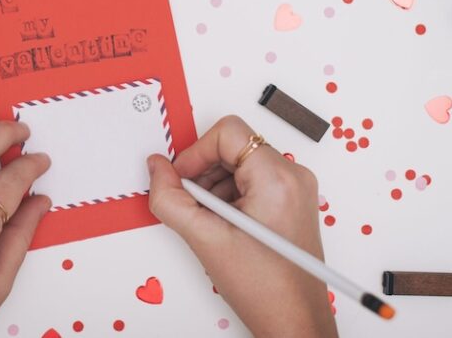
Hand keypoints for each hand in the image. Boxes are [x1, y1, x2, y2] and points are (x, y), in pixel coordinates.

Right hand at [148, 116, 336, 337]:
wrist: (295, 321)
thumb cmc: (265, 288)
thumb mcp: (205, 240)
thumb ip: (170, 199)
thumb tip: (156, 168)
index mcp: (277, 178)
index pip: (228, 132)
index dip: (196, 152)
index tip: (181, 178)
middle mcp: (292, 175)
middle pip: (233, 145)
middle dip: (203, 171)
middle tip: (191, 203)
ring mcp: (294, 187)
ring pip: (239, 162)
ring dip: (214, 184)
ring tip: (209, 220)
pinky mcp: (290, 200)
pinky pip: (251, 179)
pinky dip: (228, 194)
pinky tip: (222, 224)